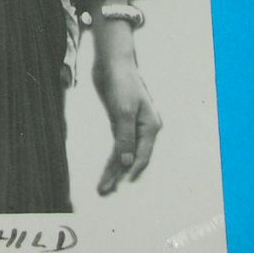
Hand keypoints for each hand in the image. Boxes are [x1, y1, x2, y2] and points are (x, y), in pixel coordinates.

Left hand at [93, 55, 161, 194]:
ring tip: (103, 187)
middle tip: (104, 190)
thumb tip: (125, 162)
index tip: (121, 184)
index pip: (141, 155)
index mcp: (150, 127)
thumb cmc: (122, 82)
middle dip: (117, 175)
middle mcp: (143, 130)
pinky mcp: (119, 123)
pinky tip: (108, 170)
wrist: (112, 62)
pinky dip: (112, 158)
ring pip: (122, 154)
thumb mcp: (123, 110)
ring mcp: (131, 127)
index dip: (131, 170)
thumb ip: (125, 136)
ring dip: (113, 170)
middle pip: (131, 158)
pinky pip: (117, 145)